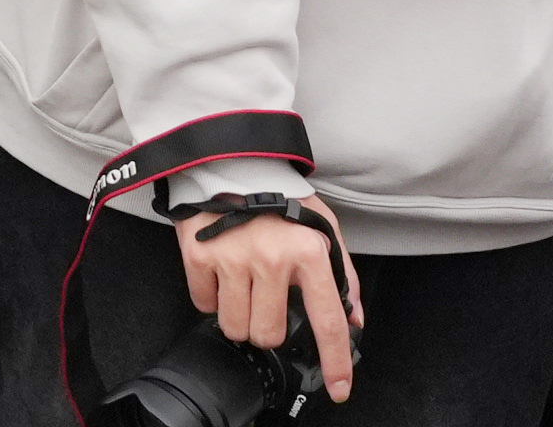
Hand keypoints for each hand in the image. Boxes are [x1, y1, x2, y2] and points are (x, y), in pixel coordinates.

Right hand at [177, 196, 362, 405]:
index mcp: (309, 254)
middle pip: (267, 334)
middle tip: (265, 306)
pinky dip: (211, 298)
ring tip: (241, 291)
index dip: (334, 362)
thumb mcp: (324, 227)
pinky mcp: (198, 254)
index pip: (327, 321)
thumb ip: (342, 274)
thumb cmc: (280, 198)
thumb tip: (353, 319)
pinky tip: (219, 275)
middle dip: (266, 329)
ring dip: (238, 318)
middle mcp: (272, 259)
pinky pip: (203, 304)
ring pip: (234, 327)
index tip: (337, 390)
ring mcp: (232, 258)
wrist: (229, 163)